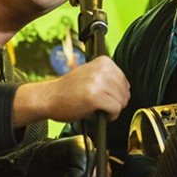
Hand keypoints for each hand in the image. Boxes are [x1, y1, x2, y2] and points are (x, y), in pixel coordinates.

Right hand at [13, 55, 129, 126]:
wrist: (49, 98)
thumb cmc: (69, 90)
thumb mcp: (91, 75)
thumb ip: (108, 77)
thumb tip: (127, 89)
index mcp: (103, 61)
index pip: (124, 81)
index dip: (115, 93)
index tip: (102, 96)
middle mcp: (101, 69)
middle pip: (125, 92)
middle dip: (115, 102)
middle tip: (99, 104)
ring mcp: (98, 82)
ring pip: (121, 101)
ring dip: (111, 109)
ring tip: (96, 107)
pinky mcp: (95, 96)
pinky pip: (115, 109)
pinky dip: (109, 116)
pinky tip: (97, 113)